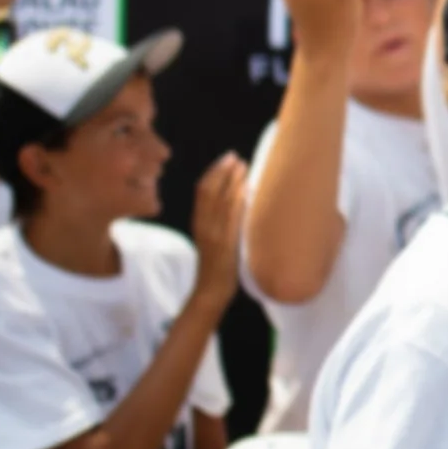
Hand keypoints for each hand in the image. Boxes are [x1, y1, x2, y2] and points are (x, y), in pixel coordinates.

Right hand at [189, 153, 249, 308]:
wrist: (211, 291)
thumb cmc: (218, 264)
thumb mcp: (214, 238)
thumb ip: (220, 220)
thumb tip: (237, 198)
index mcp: (199, 222)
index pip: (202, 190)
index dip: (214, 172)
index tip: (227, 159)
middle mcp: (203, 226)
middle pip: (209, 191)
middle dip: (223, 171)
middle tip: (237, 157)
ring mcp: (214, 234)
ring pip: (220, 201)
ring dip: (232, 181)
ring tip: (244, 166)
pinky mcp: (225, 244)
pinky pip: (231, 219)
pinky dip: (238, 201)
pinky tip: (247, 189)